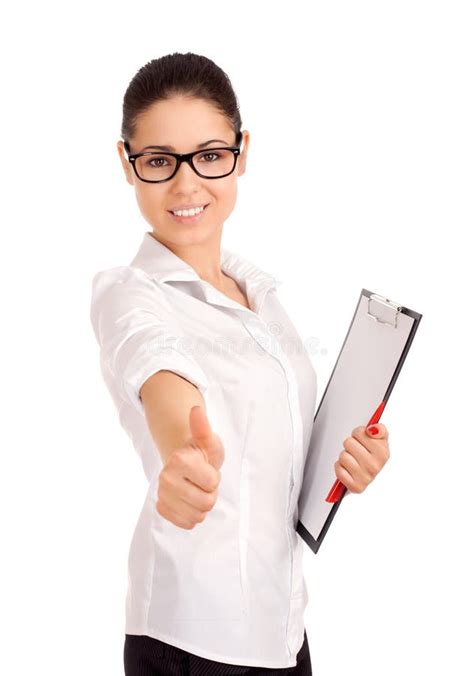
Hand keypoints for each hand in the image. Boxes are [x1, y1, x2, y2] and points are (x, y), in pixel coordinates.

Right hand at [156, 405, 224, 528]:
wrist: (186, 464)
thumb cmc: (202, 453)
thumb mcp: (209, 441)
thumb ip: (203, 427)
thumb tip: (196, 409)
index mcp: (178, 460)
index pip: (212, 483)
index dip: (215, 478)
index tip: (206, 468)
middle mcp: (165, 478)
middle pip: (206, 503)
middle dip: (210, 493)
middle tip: (202, 481)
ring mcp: (162, 494)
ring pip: (197, 516)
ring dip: (202, 505)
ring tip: (196, 489)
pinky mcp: (162, 509)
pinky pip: (187, 523)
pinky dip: (192, 514)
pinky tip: (188, 500)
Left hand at [334, 423, 389, 493]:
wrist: (376, 482)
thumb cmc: (375, 458)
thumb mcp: (381, 441)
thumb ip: (380, 430)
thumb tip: (373, 429)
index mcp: (383, 453)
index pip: (359, 432)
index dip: (359, 434)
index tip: (363, 439)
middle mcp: (375, 466)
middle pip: (348, 443)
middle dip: (351, 445)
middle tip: (357, 451)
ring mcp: (365, 478)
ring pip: (342, 456)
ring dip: (346, 457)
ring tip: (354, 460)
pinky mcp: (355, 487)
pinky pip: (339, 469)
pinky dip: (341, 468)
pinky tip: (349, 470)